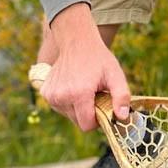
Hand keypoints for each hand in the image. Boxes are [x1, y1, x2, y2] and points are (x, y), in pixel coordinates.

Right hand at [37, 3, 130, 130]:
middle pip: (78, 121)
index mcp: (78, 94)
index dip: (98, 120)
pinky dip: (67, 101)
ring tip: (83, 88)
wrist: (77, 41)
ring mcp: (50, 95)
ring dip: (77, 107)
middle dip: (88, 113)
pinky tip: (72, 86)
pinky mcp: (45, 92)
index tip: (102, 106)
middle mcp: (61, 97)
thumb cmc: (98, 59)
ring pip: (68, 115)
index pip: (87, 126)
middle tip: (94, 95)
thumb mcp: (115, 74)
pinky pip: (59, 107)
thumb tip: (122, 117)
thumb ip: (121, 96)